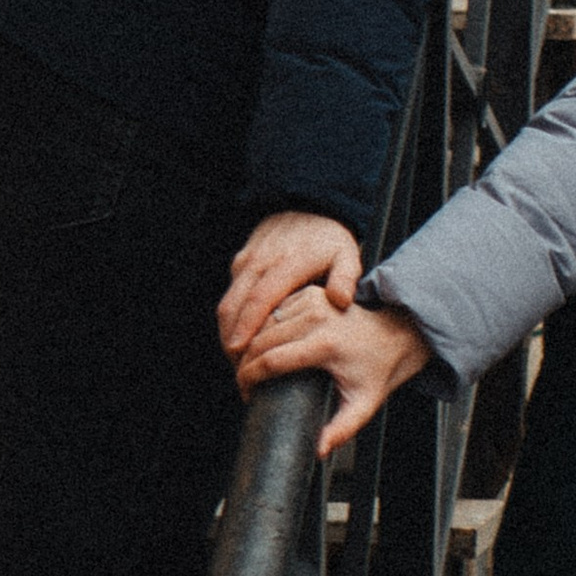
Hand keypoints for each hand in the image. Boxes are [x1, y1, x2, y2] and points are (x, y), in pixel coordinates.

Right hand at [219, 211, 360, 364]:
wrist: (308, 207)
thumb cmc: (330, 239)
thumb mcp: (347, 255)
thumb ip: (346, 278)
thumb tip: (341, 301)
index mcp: (287, 263)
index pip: (260, 299)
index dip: (247, 327)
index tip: (240, 352)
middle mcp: (262, 261)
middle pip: (235, 305)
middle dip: (231, 339)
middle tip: (239, 368)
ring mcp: (248, 261)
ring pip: (228, 302)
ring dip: (228, 331)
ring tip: (238, 360)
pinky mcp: (241, 262)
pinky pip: (231, 294)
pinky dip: (232, 318)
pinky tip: (242, 338)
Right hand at [230, 284, 429, 455]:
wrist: (396, 335)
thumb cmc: (378, 370)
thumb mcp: (363, 405)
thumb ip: (341, 430)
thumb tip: (319, 451)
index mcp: (325, 344)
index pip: (271, 360)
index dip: (250, 379)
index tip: (246, 393)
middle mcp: (317, 317)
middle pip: (261, 340)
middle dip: (244, 363)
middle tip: (242, 384)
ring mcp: (313, 301)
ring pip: (263, 323)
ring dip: (249, 343)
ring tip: (246, 366)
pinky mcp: (310, 294)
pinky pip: (274, 309)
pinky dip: (261, 326)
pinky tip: (258, 344)